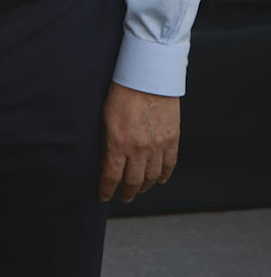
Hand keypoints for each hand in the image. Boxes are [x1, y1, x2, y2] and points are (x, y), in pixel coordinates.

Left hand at [99, 83, 179, 202]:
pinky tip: (159, 180)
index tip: (104, 196)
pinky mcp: (172, 140)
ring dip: (144, 187)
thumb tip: (104, 162)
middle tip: (123, 197)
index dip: (107, 189)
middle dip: (126, 192)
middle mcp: (139, 149)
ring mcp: (158, 146)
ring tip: (138, 190)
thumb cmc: (121, 94)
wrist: (148, 79)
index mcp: (118, 143)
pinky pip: (169, 165)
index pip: (112, 176)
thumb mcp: (105, 119)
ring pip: (152, 177)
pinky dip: (164, 176)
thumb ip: (106, 142)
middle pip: (133, 181)